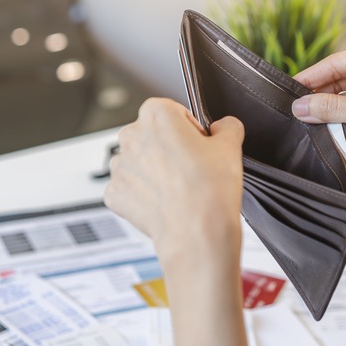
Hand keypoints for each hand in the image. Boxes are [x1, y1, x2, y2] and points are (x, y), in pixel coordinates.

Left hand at [104, 98, 244, 276]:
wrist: (197, 234)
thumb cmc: (210, 190)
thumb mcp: (231, 146)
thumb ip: (227, 126)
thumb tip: (224, 127)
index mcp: (156, 114)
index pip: (173, 112)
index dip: (189, 129)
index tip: (199, 145)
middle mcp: (131, 135)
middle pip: (151, 135)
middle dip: (168, 148)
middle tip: (192, 169)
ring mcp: (119, 166)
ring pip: (139, 161)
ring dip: (155, 170)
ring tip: (180, 188)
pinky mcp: (114, 194)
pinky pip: (130, 188)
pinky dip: (144, 194)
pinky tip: (165, 202)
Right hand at [292, 34, 345, 174]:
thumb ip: (333, 110)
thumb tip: (301, 106)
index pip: (339, 62)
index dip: (312, 78)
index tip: (290, 90)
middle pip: (343, 77)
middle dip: (322, 95)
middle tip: (296, 110)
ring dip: (333, 109)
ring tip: (310, 122)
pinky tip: (330, 129)